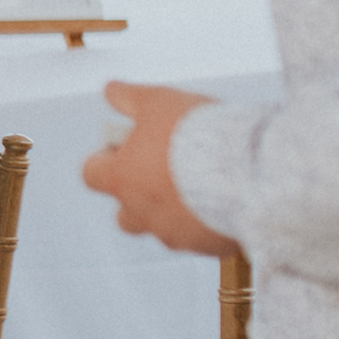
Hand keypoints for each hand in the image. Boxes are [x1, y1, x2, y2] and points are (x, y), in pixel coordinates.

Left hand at [82, 82, 243, 259]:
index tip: (122, 147)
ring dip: (174, 211)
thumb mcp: (158, 102)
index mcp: (122, 179)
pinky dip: (207, 223)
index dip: (104, 160)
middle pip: (124, 214)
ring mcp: (173, 234)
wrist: (246, 171)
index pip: (92, 174)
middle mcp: (141, 213)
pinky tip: (226, 200)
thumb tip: (110, 90)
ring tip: (201, 184)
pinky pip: (201, 237)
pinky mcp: (207, 248)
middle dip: (138, 196)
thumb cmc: (196, 135)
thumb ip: (129, 98)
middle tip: (163, 172)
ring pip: (163, 228)